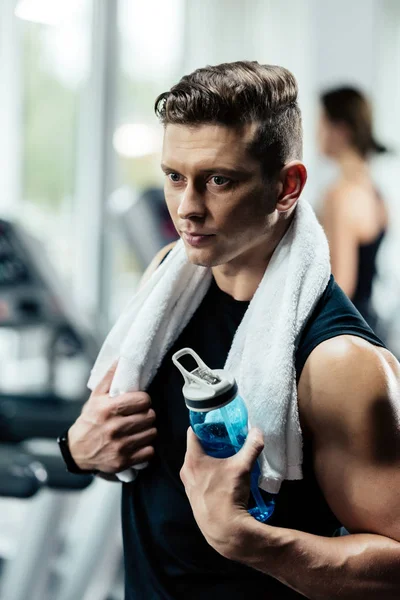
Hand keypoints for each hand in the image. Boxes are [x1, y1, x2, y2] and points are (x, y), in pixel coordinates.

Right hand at [68, 362, 156, 472]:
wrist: (77, 451)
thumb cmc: (89, 421)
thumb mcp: (95, 397)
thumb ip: (110, 378)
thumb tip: (120, 358)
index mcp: (108, 409)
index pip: (143, 400)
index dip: (144, 400)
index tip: (140, 402)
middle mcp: (114, 427)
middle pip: (150, 416)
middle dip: (147, 415)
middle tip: (140, 416)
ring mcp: (119, 446)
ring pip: (152, 433)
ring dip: (148, 430)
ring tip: (139, 429)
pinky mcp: (123, 461)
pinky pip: (149, 452)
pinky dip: (146, 448)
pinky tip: (138, 443)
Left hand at [180, 427, 263, 558]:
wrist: (224, 530)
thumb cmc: (228, 494)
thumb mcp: (242, 467)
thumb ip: (251, 447)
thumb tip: (258, 431)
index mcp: (192, 459)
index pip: (193, 432)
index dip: (204, 423)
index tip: (217, 420)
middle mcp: (186, 470)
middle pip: (196, 448)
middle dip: (211, 441)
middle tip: (226, 437)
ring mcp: (188, 485)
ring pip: (198, 464)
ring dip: (210, 458)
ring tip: (227, 455)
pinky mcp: (194, 497)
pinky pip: (199, 477)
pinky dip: (209, 472)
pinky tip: (223, 475)